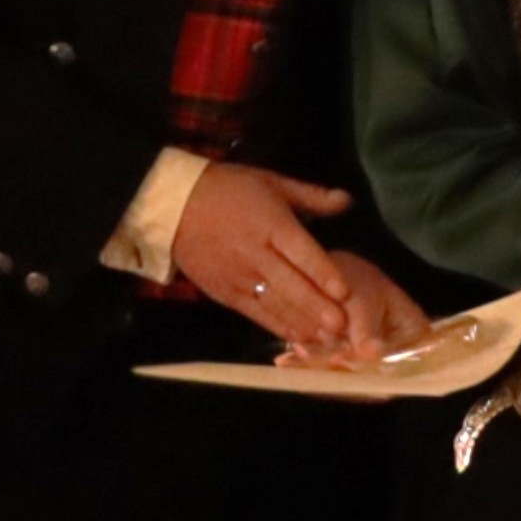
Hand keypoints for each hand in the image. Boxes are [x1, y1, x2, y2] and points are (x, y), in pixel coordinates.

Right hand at [173, 161, 413, 364]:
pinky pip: (255, 313)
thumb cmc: (228, 190)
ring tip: (326, 337)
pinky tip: (297, 336)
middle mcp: (257, 254)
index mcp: (271, 224)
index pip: (301, 252)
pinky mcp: (226, 293)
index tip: (344, 292)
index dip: (323, 273)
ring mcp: (240, 277)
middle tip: (341, 325)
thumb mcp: (271, 182)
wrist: (173, 206)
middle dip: (316, 307)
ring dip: (301, 321)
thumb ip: (312, 196)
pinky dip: (277, 325)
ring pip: (275, 303)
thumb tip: (347, 200)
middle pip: (290, 284)